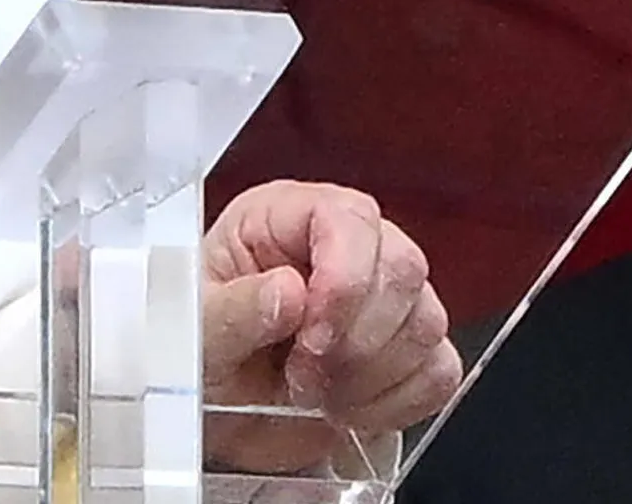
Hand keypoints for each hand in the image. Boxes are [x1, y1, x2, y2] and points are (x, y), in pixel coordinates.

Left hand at [198, 181, 458, 472]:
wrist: (213, 414)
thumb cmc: (197, 353)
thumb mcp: (192, 333)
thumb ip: (232, 310)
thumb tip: (288, 292)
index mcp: (285, 217)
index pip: (349, 217)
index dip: (343, 277)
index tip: (313, 336)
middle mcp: (344, 247)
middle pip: (403, 267)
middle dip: (356, 338)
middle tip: (304, 375)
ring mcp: (381, 299)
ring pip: (426, 321)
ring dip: (372, 376)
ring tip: (317, 394)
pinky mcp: (404, 353)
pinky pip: (439, 371)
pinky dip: (398, 402)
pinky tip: (349, 410)